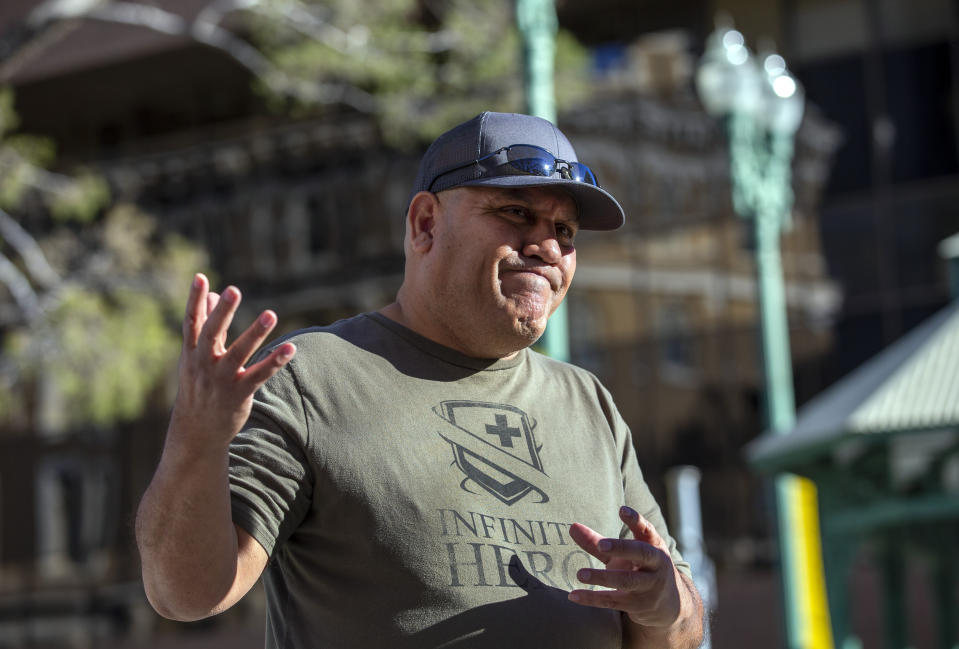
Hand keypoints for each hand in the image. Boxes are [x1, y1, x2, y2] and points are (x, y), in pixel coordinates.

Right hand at [169, 273, 295, 449]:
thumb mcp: (195, 356)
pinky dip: (274, 361)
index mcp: (192, 352)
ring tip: (271, 314)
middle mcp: (204, 364)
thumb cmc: (199, 386)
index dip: (194, 299)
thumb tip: (211, 293)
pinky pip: (259, 375)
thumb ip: (205, 324)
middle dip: (222, 312)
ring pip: (239, 353)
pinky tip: (290, 348)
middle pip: (212, 334)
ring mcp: (221, 379)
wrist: (196, 431)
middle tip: (233, 290)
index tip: (200, 277)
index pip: (192, 322)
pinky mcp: (239, 394)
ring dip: (255, 333)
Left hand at [568, 506, 681, 628]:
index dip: (636, 520)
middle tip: (602, 545)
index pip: (647, 530)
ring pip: (626, 581)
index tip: (622, 510)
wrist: (670, 605)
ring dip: (602, 577)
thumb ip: (598, 541)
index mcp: (654, 546)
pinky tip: (574, 595)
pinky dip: (593, 598)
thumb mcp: (625, 553)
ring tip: (580, 574)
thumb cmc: (640, 569)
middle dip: (622, 548)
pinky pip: (613, 601)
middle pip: (642, 554)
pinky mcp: (638, 606)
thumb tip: (572, 527)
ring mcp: (649, 587)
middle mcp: (656, 565)